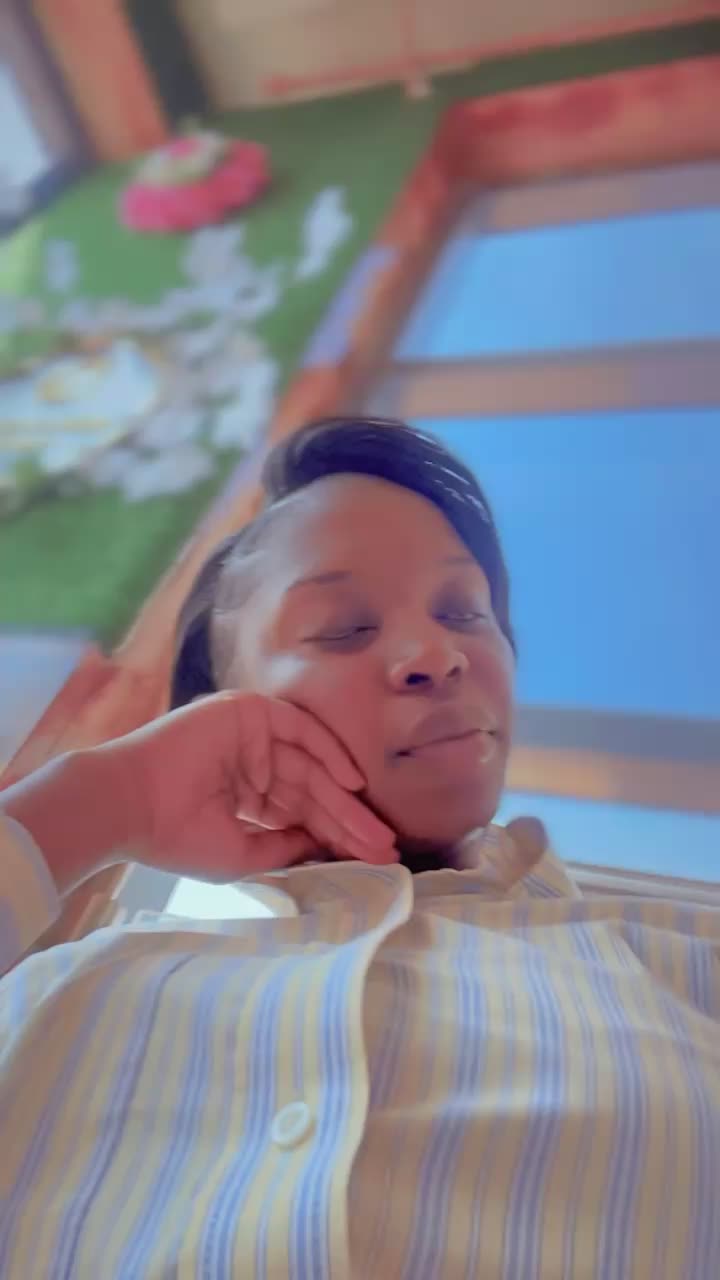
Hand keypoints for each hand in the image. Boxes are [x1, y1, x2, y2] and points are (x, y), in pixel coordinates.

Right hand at [104, 692, 396, 881]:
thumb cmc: (176, 837)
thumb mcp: (243, 853)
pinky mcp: (248, 712)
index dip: (337, 836)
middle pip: (313, 793)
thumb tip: (328, 847)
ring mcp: (252, 736)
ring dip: (345, 800)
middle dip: (349, 822)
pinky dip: (327, 751)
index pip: (303, 815)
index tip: (373, 860)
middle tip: (386, 849)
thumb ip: (287, 846)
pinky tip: (353, 784)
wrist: (132, 806)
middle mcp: (254, 763)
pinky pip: (299, 729)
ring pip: (311, 768)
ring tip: (376, 832)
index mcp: (248, 797)